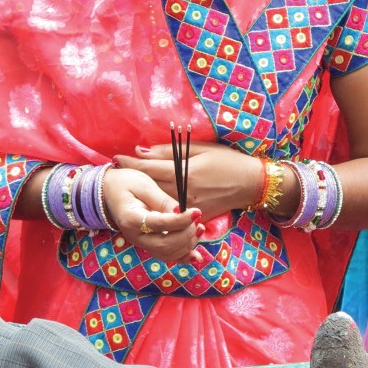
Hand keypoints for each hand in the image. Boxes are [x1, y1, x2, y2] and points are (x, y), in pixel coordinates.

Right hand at [101, 167, 199, 262]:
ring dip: (187, 245)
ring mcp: (141, 244)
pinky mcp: (148, 246)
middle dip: (186, 234)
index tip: (196, 212)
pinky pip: (166, 257)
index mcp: (131, 219)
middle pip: (165, 245)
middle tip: (196, 219)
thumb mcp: (144, 185)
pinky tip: (196, 255)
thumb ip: (163, 201)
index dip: (181, 220)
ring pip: (168, 254)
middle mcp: (135, 236)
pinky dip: (183, 257)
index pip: (160, 224)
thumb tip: (182, 212)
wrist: (109, 192)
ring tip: (199, 228)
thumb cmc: (126, 184)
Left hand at [113, 140, 260, 216]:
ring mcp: (189, 209)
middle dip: (132, 178)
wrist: (251, 184)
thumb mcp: (200, 149)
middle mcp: (184, 193)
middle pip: (148, 187)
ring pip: (157, 202)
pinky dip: (159, 205)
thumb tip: (141, 150)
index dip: (131, 162)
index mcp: (185, 172)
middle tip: (115, 171)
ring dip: (142, 193)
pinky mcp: (195, 218)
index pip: (149, 167)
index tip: (116, 158)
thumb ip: (170, 151)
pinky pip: (171, 212)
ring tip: (129, 185)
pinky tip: (151, 199)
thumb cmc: (227, 161)